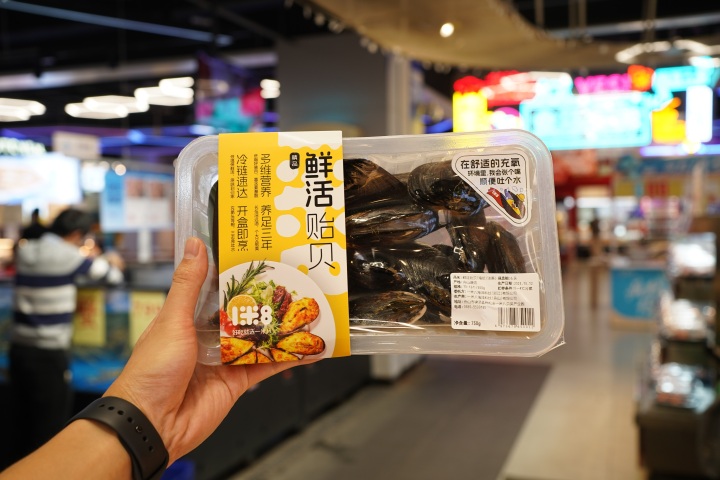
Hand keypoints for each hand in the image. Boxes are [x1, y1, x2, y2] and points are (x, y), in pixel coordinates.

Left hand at [104, 237, 313, 463]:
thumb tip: (194, 245)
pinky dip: (288, 357)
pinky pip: (267, 365)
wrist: (153, 424)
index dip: (236, 272)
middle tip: (294, 278)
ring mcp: (225, 358)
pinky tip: (307, 347)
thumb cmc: (152, 370)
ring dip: (281, 326)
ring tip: (308, 308)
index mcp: (188, 316)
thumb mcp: (172, 320)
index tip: (259, 254)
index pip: (217, 288)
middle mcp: (208, 335)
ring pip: (259, 337)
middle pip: (243, 312)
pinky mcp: (238, 380)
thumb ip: (188, 285)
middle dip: (266, 299)